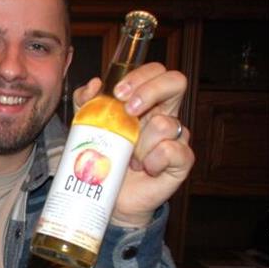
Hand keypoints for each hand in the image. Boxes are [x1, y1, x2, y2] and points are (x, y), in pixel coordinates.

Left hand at [73, 62, 195, 227]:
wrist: (107, 195)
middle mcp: (165, 114)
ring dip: (140, 142)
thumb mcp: (88, 127)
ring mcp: (176, 137)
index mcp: (147, 102)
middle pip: (176, 81)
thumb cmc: (103, 158)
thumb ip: (86, 104)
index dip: (140, 76)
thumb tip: (93, 83)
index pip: (156, 72)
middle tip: (129, 110)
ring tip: (130, 157)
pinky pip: (171, 150)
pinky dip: (152, 160)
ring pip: (164, 123)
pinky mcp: (182, 160)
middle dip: (149, 91)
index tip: (118, 92)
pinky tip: (144, 168)